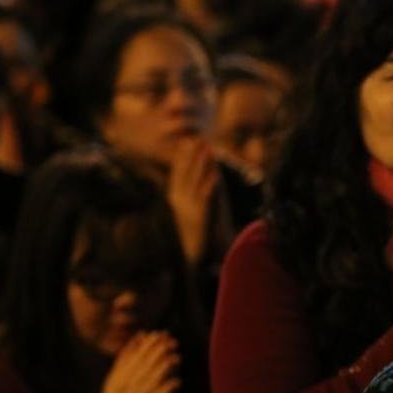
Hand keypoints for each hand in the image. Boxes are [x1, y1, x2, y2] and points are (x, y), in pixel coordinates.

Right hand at [93, 331, 180, 392]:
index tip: (162, 334)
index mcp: (119, 378)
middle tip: (173, 342)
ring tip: (176, 358)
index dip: (149, 345)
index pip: (136, 357)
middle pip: (144, 367)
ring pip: (151, 382)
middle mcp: (127, 388)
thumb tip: (141, 335)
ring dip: (164, 369)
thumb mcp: (114, 377)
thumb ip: (126, 356)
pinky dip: (166, 391)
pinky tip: (177, 382)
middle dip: (159, 353)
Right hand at [167, 138, 219, 265]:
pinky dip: (211, 186)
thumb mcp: (199, 202)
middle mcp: (180, 201)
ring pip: (196, 182)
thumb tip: (206, 167)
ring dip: (202, 165)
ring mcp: (189, 209)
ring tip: (207, 150)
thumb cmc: (202, 226)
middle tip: (198, 139)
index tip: (187, 141)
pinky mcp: (201, 217)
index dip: (183, 156)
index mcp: (176, 196)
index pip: (178, 172)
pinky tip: (216, 175)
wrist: (202, 253)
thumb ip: (200, 185)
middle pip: (186, 173)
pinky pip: (206, 198)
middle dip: (192, 155)